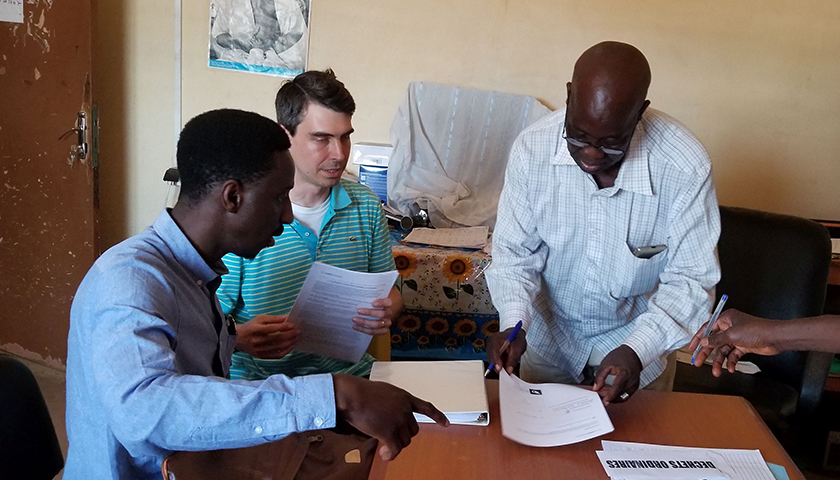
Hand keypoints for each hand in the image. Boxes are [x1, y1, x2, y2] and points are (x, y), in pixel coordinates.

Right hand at [234, 314, 299, 358]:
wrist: (238, 339)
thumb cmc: (251, 326)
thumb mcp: (260, 319)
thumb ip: (274, 318)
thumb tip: (287, 317)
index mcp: (256, 329)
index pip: (273, 328)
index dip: (284, 327)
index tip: (293, 325)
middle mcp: (257, 340)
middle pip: (277, 339)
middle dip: (290, 335)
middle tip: (298, 331)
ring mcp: (259, 350)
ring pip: (278, 347)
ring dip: (290, 343)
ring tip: (297, 338)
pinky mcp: (261, 356)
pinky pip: (276, 355)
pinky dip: (286, 351)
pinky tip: (291, 346)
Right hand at [333, 374, 448, 460]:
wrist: (352, 395)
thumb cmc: (361, 392)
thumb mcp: (383, 392)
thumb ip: (391, 403)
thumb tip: (389, 417)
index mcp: (405, 397)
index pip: (426, 407)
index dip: (437, 416)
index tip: (446, 424)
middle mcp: (405, 409)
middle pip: (413, 430)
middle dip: (403, 435)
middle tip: (390, 437)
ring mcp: (398, 421)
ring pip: (404, 441)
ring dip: (395, 445)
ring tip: (383, 446)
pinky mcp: (389, 432)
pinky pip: (395, 449)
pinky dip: (391, 455)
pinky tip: (384, 455)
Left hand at [353, 297, 394, 335]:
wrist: (377, 316)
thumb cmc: (372, 306)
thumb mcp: (372, 300)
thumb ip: (369, 298)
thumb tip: (358, 296)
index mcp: (388, 305)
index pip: (388, 302)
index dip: (381, 303)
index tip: (372, 303)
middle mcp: (388, 314)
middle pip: (381, 314)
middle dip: (369, 313)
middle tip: (359, 311)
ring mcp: (386, 323)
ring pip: (376, 324)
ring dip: (364, 322)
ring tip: (355, 319)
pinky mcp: (383, 331)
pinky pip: (373, 331)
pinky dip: (363, 329)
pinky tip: (356, 326)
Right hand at [487, 326, 526, 374]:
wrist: (516, 336)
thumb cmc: (517, 338)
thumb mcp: (518, 348)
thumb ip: (513, 359)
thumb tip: (509, 370)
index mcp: (495, 339)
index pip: (493, 351)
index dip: (496, 360)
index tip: (500, 368)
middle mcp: (490, 345)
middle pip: (492, 359)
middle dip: (499, 367)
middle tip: (508, 374)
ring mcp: (491, 351)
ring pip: (494, 363)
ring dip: (502, 368)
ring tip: (510, 372)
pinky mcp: (494, 356)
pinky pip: (497, 364)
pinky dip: (503, 367)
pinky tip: (509, 369)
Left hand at [592, 345, 641, 404]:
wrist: (633, 354)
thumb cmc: (620, 357)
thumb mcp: (606, 364)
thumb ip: (600, 377)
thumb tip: (596, 388)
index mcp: (624, 373)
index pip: (617, 387)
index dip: (610, 396)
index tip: (604, 401)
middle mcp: (631, 381)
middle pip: (619, 394)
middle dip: (608, 397)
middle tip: (598, 396)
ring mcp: (634, 386)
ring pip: (622, 397)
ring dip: (612, 398)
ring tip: (603, 394)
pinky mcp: (634, 388)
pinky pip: (625, 396)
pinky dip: (617, 396)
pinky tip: (610, 393)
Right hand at [687, 309, 781, 375]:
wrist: (775, 338)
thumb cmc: (756, 330)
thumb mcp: (732, 334)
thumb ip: (716, 339)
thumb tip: (704, 342)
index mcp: (725, 319)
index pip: (707, 328)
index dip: (698, 339)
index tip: (691, 348)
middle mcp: (730, 327)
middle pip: (714, 341)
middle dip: (706, 353)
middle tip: (698, 362)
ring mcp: (737, 337)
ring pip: (723, 350)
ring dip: (719, 361)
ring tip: (716, 371)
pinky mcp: (743, 346)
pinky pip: (733, 355)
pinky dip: (731, 362)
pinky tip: (731, 368)